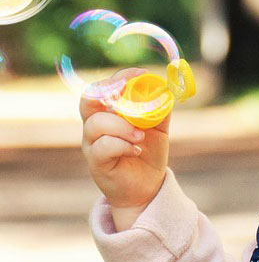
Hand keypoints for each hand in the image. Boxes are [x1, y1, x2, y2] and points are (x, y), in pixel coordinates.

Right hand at [80, 68, 169, 226]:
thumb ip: (160, 108)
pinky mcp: (96, 162)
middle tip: (129, 94)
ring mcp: (92, 144)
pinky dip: (121, 145)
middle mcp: (95, 125)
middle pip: (89, 100)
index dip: (120, 77)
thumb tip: (166, 88)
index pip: (104, 87)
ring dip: (122, 126)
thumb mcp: (159, 128)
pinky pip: (102, 147)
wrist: (147, 187)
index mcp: (108, 112)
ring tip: (140, 136)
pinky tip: (135, 149)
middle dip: (109, 91)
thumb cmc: (148, 153)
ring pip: (96, 124)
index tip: (141, 74)